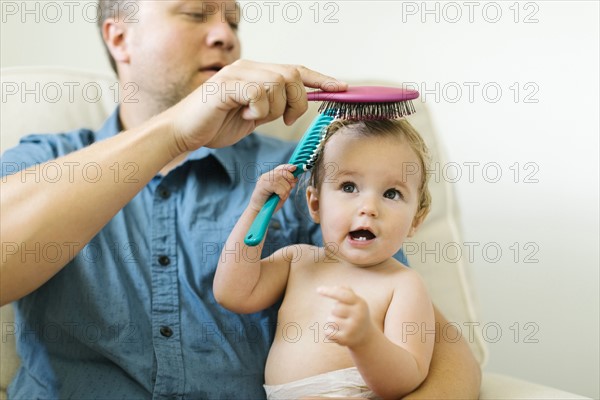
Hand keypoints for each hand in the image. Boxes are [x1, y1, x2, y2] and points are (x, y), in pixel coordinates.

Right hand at [163, 60, 346, 152]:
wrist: (185, 132)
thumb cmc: (217, 125)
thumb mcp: (254, 117)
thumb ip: (274, 108)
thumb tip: (297, 106)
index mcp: (257, 73)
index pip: (296, 69)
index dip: (321, 78)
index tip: (342, 87)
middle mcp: (249, 67)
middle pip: (292, 75)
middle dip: (298, 101)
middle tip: (287, 120)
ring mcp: (237, 73)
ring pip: (277, 83)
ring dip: (275, 109)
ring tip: (255, 118)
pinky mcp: (227, 84)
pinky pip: (259, 93)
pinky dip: (258, 110)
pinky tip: (245, 116)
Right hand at [249, 164, 297, 212]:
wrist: (259, 212)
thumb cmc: (271, 203)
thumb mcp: (282, 193)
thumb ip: (288, 185)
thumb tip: (295, 178)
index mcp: (271, 176)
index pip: (281, 168)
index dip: (288, 167)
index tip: (295, 168)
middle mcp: (266, 176)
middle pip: (281, 172)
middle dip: (289, 179)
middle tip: (290, 188)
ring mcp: (263, 180)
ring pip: (279, 179)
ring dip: (285, 189)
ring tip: (282, 196)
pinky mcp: (261, 185)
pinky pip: (276, 185)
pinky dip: (281, 192)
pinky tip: (279, 197)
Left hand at [317, 286, 374, 347]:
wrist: (365, 336)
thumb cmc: (356, 314)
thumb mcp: (355, 301)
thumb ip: (345, 291)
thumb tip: (335, 288)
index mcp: (360, 304)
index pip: (343, 295)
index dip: (330, 292)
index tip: (318, 290)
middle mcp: (358, 316)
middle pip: (335, 308)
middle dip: (335, 311)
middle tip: (344, 315)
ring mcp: (352, 328)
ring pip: (330, 320)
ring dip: (332, 321)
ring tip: (342, 324)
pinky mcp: (346, 339)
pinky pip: (327, 332)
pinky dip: (329, 331)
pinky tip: (338, 333)